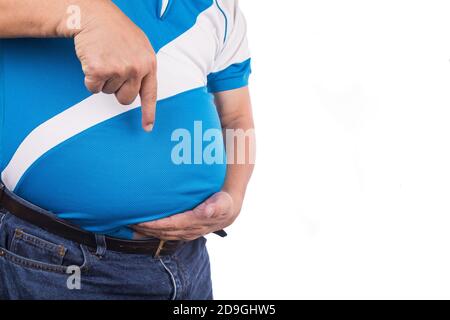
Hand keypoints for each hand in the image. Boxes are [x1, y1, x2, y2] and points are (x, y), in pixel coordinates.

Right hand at [68, 0, 156, 130]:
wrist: (95, 16)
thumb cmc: (116, 30)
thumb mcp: (140, 47)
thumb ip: (143, 67)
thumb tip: (141, 89)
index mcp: (149, 63)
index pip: (150, 94)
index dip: (148, 113)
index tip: (147, 128)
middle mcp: (137, 68)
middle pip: (125, 99)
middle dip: (117, 90)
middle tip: (113, 69)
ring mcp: (119, 70)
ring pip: (108, 92)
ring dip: (103, 80)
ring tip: (104, 58)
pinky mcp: (100, 70)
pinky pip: (93, 88)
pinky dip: (90, 78)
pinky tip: (93, 61)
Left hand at [131, 192, 239, 240]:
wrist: (228, 211)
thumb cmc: (224, 203)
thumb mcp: (222, 203)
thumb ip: (215, 207)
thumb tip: (207, 211)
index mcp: (194, 222)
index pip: (169, 225)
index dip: (154, 225)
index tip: (139, 221)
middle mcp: (188, 230)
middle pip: (162, 232)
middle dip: (145, 229)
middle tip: (128, 221)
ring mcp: (185, 232)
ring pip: (162, 235)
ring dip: (147, 232)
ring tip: (131, 226)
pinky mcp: (184, 231)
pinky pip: (165, 233)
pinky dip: (153, 232)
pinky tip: (143, 228)